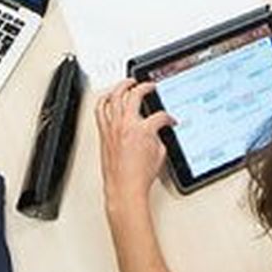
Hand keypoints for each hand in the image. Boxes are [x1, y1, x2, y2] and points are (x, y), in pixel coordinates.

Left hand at [96, 80, 175, 212]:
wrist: (125, 188)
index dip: (168, 117)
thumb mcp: (159, 154)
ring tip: (128, 83)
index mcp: (142, 130)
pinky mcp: (104, 133)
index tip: (170, 120)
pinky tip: (109, 97)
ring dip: (122, 86)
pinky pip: (101, 110)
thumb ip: (159, 137)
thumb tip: (157, 131)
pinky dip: (105, 100)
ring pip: (114, 97)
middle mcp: (126, 125)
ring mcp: (113, 127)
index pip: (159, 115)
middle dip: (144, 87)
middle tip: (149, 85)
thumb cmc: (140, 176)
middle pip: (134, 95)